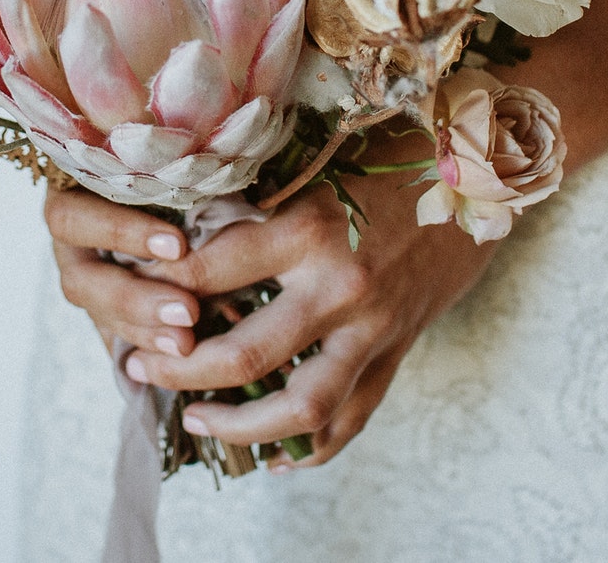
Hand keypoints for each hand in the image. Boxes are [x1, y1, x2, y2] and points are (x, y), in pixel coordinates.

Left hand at [42, 133, 497, 467]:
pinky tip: (271, 453)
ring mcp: (373, 329)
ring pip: (298, 408)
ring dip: (238, 425)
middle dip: (179, 371)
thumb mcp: (317, 163)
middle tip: (138, 368)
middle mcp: (341, 286)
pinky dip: (309, 445)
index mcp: (311, 227)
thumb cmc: (391, 153)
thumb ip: (258, 199)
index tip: (125, 288)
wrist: (483, 174)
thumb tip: (178, 227)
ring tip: (194, 421)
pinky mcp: (397, 352)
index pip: (210, 271)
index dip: (158, 287)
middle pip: (242, 355)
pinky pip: (350, 419)